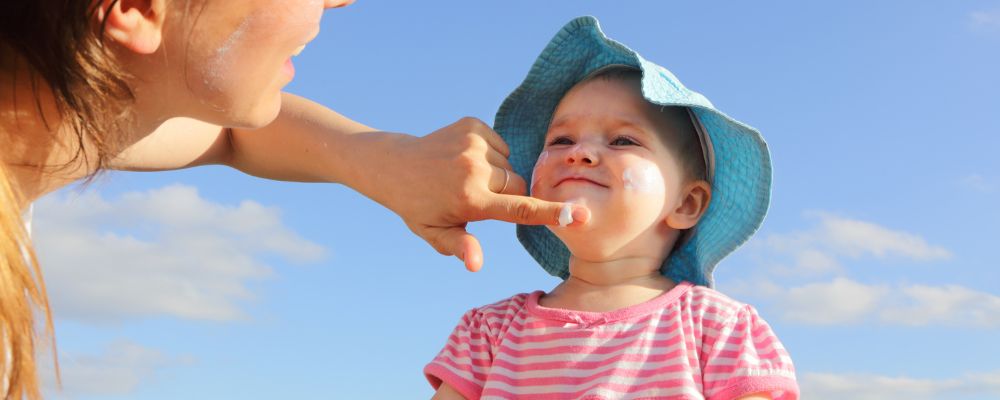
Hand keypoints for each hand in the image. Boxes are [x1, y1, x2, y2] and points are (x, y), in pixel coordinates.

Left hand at [367, 117, 589, 271]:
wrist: (395, 165)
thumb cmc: (418, 206)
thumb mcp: (435, 233)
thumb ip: (460, 247)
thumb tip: (475, 265)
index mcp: (470, 200)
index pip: (520, 209)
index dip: (552, 213)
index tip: (580, 214)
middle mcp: (475, 169)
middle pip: (518, 186)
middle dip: (508, 194)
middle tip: (478, 199)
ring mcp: (474, 143)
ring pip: (510, 165)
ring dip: (498, 174)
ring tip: (467, 178)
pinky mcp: (472, 125)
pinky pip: (501, 145)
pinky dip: (491, 154)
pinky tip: (465, 160)